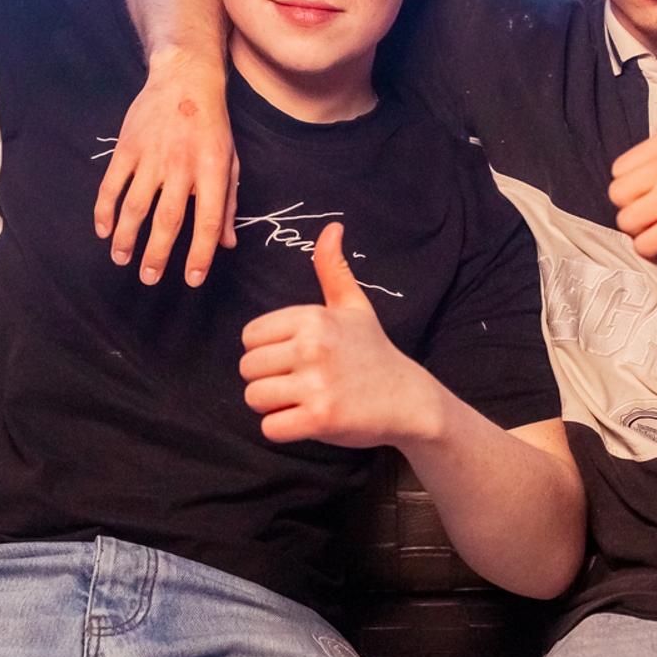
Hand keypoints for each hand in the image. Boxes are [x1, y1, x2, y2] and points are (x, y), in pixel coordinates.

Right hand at [93, 48, 238, 286]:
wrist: (185, 78)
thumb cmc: (212, 124)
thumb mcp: (230, 161)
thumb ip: (227, 203)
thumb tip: (226, 244)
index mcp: (212, 170)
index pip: (207, 221)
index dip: (200, 254)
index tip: (192, 279)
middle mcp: (181, 166)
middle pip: (167, 220)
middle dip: (157, 255)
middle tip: (149, 278)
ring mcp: (151, 156)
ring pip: (135, 206)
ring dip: (126, 238)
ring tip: (122, 259)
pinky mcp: (127, 147)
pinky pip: (111, 184)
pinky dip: (105, 210)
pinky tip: (103, 230)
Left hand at [239, 223, 438, 447]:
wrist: (409, 399)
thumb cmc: (374, 352)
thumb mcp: (354, 306)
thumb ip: (333, 269)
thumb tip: (331, 227)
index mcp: (312, 317)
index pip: (249, 336)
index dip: (266, 350)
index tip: (295, 357)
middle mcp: (311, 347)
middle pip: (248, 368)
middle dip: (267, 379)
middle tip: (300, 382)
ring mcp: (316, 384)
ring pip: (255, 397)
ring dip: (273, 406)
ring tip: (302, 399)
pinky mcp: (319, 418)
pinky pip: (271, 427)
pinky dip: (283, 429)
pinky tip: (307, 419)